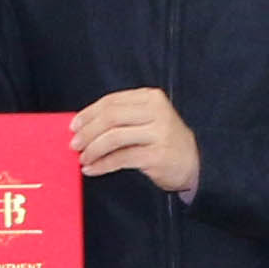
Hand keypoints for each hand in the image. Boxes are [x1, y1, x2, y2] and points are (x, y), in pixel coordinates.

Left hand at [70, 88, 199, 198]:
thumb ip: (121, 117)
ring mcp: (159, 133)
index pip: (112, 101)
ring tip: (83, 158)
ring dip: (93, 149)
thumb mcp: (148, 120)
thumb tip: (83, 126)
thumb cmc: (164, 141)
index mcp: (151, 98)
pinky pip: (121, 158)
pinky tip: (92, 169)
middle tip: (74, 144)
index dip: (89, 113)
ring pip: (114, 137)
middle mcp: (156, 112)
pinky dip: (102, 165)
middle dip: (88, 132)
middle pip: (111, 117)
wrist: (194, 163)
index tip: (74, 125)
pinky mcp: (157, 155)